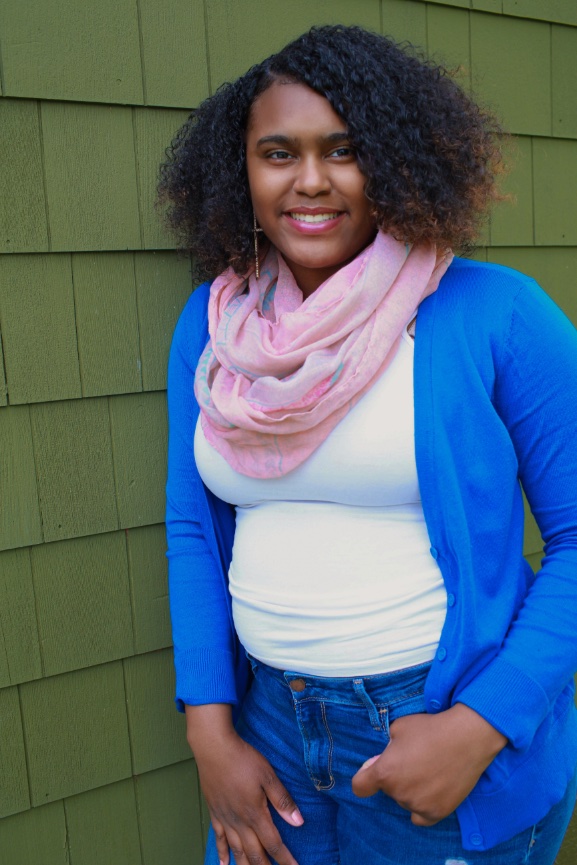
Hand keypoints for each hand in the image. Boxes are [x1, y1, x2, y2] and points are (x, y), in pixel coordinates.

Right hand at [186, 705, 302, 864]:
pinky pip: (219, 839)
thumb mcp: (268, 775)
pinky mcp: (215, 812)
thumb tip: (298, 822)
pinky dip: (223, 854)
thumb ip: (282, 800)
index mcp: (255, 813)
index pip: (273, 843)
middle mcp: (240, 821)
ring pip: (237, 851)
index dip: (285, 859)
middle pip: (255, 853)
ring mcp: (225, 818)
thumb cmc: (243, 759)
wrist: (213, 748)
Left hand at [351, 703, 506, 825]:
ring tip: (429, 770)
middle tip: (414, 760)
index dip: (365, 777)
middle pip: (388, 790)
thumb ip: (385, 749)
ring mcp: (418, 806)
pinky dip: (422, 806)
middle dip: (395, 777)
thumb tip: (380, 762)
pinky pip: (420, 817)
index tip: (372, 771)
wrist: (466, 738)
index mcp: (385, 772)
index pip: (360, 786)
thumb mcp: (398, 728)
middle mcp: (399, 793)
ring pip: (405, 802)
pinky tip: (429, 792)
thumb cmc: (430, 728)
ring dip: (411, 791)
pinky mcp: (437, 813)